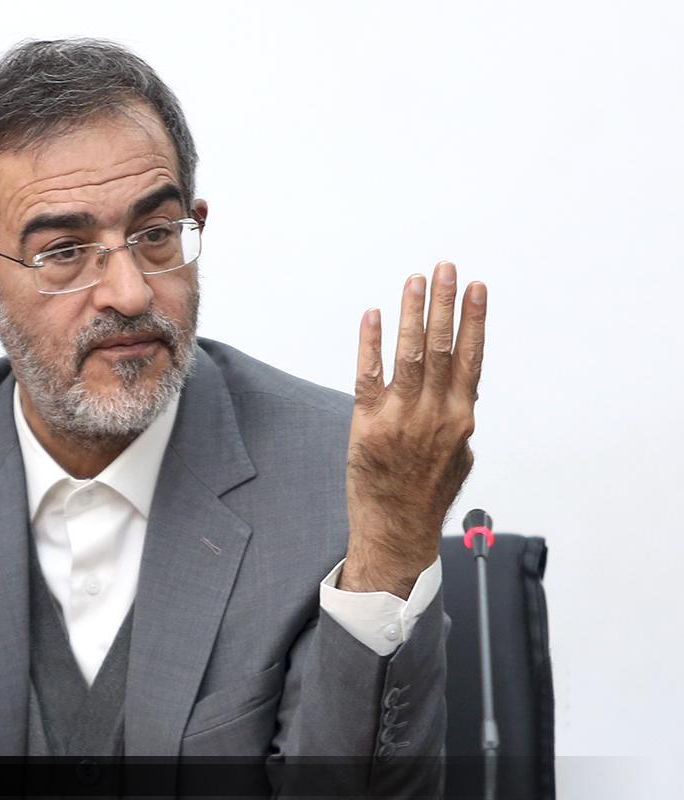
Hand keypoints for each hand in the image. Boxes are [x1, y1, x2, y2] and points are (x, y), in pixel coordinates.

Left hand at [340, 261, 485, 597]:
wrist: (396, 531)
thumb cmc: (426, 495)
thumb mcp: (458, 458)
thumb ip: (459, 421)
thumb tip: (466, 395)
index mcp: (461, 418)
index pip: (471, 358)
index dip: (474, 320)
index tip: (477, 288)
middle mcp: (435, 415)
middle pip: (442, 348)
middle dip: (444, 304)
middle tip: (446, 268)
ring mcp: (401, 419)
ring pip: (409, 356)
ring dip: (412, 314)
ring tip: (415, 280)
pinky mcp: (368, 426)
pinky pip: (368, 376)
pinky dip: (371, 344)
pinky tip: (373, 316)